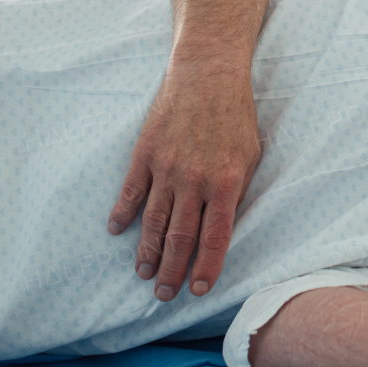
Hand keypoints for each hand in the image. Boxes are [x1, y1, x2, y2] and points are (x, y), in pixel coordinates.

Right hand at [107, 59, 261, 300]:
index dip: (207, 267)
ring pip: (153, 221)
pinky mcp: (146, 153)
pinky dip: (122, 214)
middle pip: (180, 237)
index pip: (215, 237)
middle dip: (172, 270)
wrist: (208, 73)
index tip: (199, 289)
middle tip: (164, 294)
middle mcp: (194, 180)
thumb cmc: (235, 114)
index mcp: (226, 182)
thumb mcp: (251, 153)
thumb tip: (225, 226)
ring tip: (144, 273)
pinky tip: (116, 231)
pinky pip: (131, 191)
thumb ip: (238, 190)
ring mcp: (166, 167)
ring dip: (147, 251)